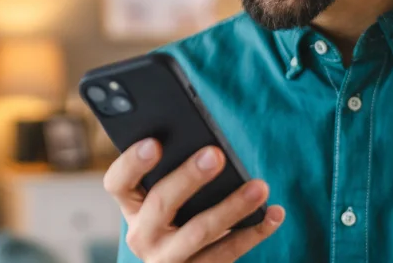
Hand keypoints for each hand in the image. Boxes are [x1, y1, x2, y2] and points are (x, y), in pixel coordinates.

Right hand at [104, 138, 284, 262]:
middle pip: (161, 204)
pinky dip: (255, 231)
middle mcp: (143, 235)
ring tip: (260, 187)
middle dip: (189, 177)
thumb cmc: (180, 205)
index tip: (155, 143)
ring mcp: (168, 259)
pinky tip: (274, 213)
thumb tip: (207, 142)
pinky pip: (227, 253)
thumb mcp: (166, 188)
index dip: (133, 162)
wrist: (180, 260)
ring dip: (232, 207)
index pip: (118, 181)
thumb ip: (174, 165)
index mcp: (131, 204)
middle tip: (216, 155)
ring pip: (199, 232)